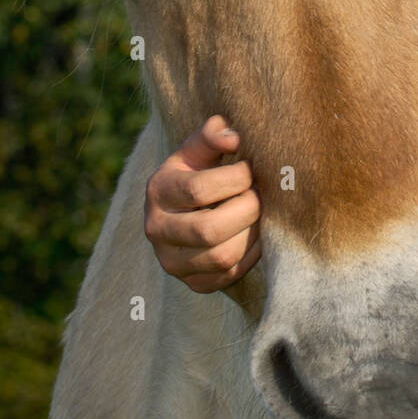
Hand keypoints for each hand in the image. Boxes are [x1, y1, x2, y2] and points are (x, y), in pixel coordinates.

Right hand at [143, 114, 261, 292]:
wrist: (184, 211)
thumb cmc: (197, 172)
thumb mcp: (198, 149)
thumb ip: (213, 135)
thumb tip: (233, 137)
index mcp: (157, 191)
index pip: (198, 189)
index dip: (236, 177)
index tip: (251, 168)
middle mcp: (157, 230)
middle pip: (209, 229)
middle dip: (247, 209)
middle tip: (260, 194)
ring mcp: (172, 262)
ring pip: (222, 257)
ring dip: (252, 233)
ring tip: (259, 213)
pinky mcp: (193, 283)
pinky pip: (230, 275)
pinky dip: (251, 255)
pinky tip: (255, 233)